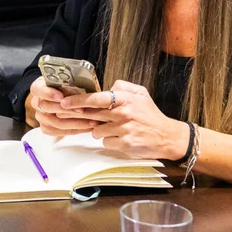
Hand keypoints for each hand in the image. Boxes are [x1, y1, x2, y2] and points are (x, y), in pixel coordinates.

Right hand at [26, 76, 100, 134]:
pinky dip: (76, 130)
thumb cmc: (67, 87)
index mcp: (38, 87)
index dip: (48, 93)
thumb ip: (70, 87)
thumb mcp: (68, 82)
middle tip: (81, 110)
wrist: (65, 97)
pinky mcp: (46, 128)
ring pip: (55, 122)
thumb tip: (79, 94)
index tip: (60, 96)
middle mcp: (36, 103)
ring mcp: (40, 116)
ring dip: (75, 122)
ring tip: (92, 121)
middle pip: (47, 107)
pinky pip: (60, 131)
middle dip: (66, 110)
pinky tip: (88, 127)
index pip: (37, 89)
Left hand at [61, 80, 189, 159]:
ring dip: (99, 130)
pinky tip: (119, 138)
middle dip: (79, 115)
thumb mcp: (140, 93)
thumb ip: (122, 86)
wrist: (168, 137)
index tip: (64, 102)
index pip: (97, 98)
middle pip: (92, 114)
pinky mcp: (125, 145)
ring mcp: (124, 130)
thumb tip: (107, 86)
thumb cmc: (151, 115)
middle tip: (68, 114)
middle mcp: (123, 114)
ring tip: (113, 128)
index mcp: (125, 99)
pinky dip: (109, 141)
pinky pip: (106, 142)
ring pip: (97, 131)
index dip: (78, 100)